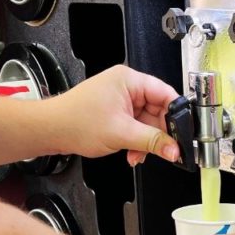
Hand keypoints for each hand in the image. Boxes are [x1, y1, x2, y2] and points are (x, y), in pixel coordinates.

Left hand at [43, 65, 180, 166]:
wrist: (50, 130)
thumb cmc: (75, 121)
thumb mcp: (122, 133)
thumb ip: (153, 141)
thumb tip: (175, 149)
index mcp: (129, 80)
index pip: (165, 93)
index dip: (177, 115)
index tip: (184, 133)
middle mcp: (126, 86)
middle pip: (158, 110)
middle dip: (158, 134)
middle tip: (163, 150)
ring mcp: (121, 100)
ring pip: (147, 122)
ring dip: (146, 141)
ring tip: (138, 154)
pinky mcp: (116, 112)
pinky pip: (136, 127)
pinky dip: (137, 141)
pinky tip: (132, 152)